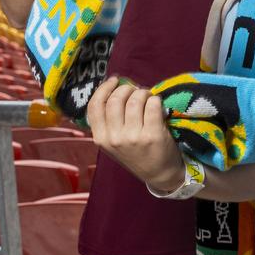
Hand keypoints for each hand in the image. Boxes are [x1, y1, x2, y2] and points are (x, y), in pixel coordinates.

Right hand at [87, 75, 184, 191]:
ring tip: (148, 98)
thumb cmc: (136, 153)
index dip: (104, 89)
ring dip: (143, 93)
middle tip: (137, 91)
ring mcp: (133, 137)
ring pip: (135, 100)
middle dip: (128, 89)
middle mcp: (114, 138)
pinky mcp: (152, 135)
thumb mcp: (114, 142)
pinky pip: (153, 105)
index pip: (94, 106)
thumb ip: (109, 121)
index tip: (114, 80)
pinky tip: (157, 105)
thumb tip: (115, 88)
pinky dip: (156, 100)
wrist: (159, 174)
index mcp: (101, 138)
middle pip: (115, 100)